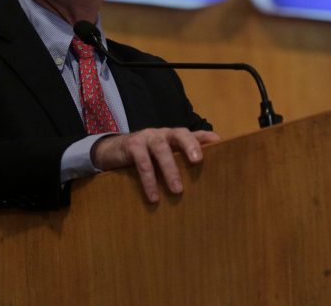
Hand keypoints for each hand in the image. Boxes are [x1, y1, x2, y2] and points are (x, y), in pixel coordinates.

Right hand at [90, 128, 220, 202]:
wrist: (112, 151)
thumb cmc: (145, 156)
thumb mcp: (164, 157)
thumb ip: (181, 160)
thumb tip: (206, 174)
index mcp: (173, 136)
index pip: (192, 133)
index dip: (205, 137)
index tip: (219, 143)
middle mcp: (162, 133)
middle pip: (179, 134)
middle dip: (189, 145)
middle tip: (197, 161)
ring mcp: (147, 137)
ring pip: (161, 149)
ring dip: (170, 169)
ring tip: (178, 190)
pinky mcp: (132, 145)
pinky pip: (142, 163)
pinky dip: (149, 180)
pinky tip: (154, 196)